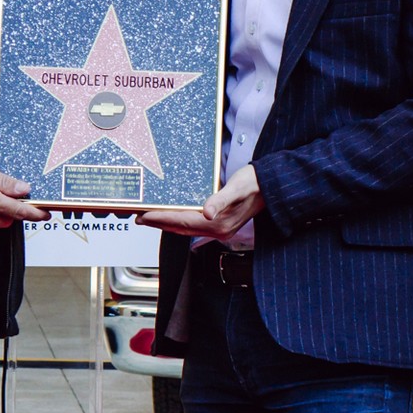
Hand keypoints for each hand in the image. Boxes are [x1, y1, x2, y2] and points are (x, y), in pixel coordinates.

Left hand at [142, 166, 263, 239]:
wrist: (272, 186)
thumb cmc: (255, 183)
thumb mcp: (237, 187)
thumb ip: (221, 200)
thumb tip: (207, 213)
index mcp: (219, 223)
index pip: (183, 222)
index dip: (161, 219)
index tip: (144, 216)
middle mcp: (218, 229)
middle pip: (181, 228)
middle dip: (159, 224)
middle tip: (140, 218)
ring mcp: (220, 229)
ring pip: (186, 229)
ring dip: (167, 224)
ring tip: (151, 219)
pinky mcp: (221, 223)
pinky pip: (194, 225)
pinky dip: (180, 222)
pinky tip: (174, 216)